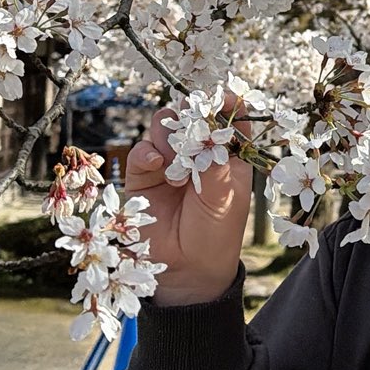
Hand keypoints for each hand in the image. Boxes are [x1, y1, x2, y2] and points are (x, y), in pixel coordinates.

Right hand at [123, 99, 252, 306]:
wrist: (186, 271)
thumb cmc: (215, 234)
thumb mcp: (225, 196)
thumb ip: (215, 161)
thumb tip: (210, 126)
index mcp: (227, 157)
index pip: (227, 120)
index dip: (225, 106)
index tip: (223, 98)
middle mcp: (197, 155)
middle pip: (191, 116)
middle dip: (191, 117)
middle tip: (193, 128)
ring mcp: (169, 163)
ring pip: (164, 127)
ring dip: (170, 138)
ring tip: (177, 167)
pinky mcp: (143, 176)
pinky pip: (142, 151)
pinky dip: (148, 152)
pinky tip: (157, 165)